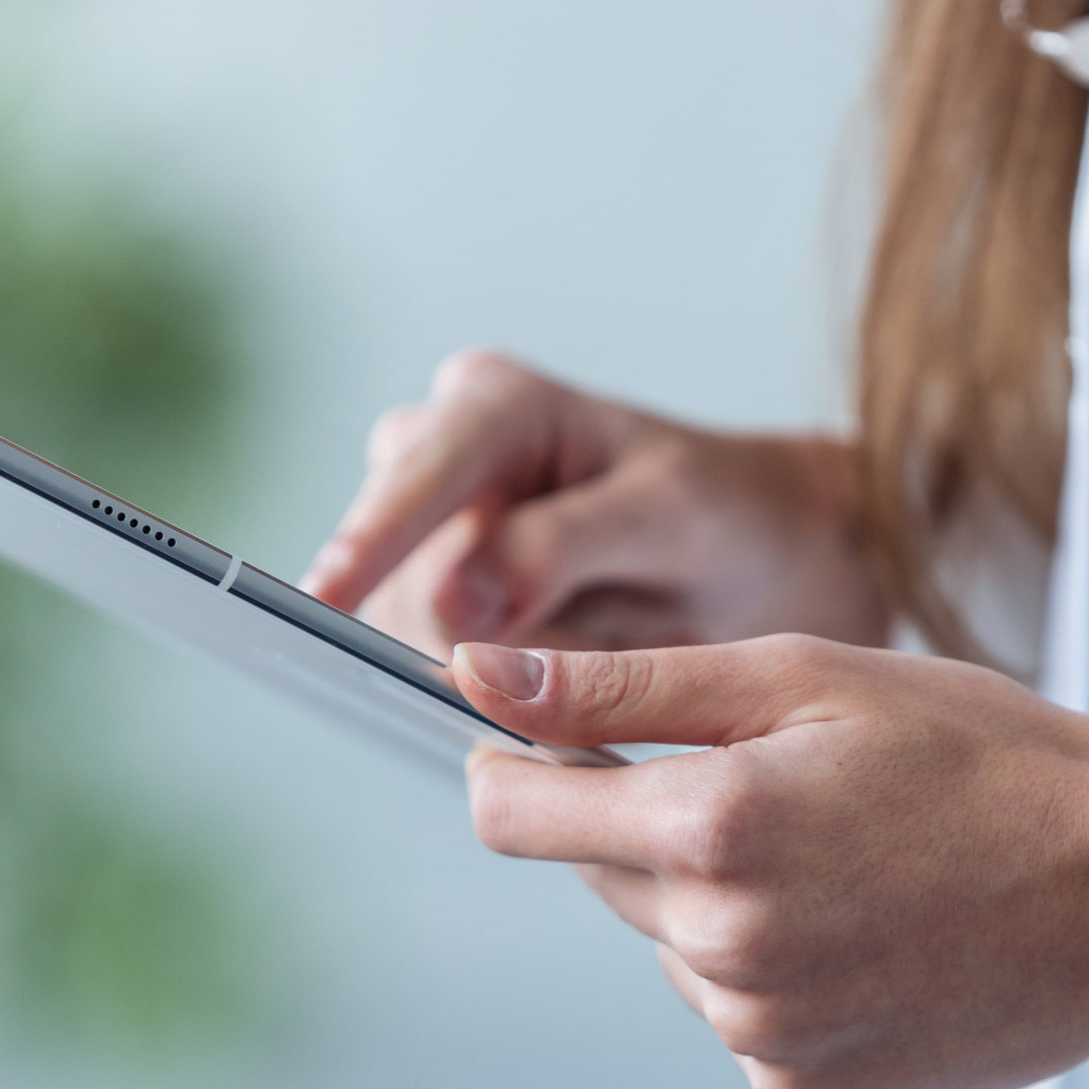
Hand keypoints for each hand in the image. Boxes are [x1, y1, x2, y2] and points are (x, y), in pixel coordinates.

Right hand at [304, 351, 887, 657]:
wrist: (763, 555)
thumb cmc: (725, 516)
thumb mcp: (667, 518)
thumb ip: (556, 548)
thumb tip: (450, 595)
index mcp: (495, 405)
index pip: (414, 475)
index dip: (369, 540)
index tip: (325, 602)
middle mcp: (440, 452)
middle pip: (399, 567)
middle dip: (469, 628)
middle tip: (584, 637)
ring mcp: (430, 529)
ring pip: (410, 626)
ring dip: (494, 661)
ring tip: (598, 632)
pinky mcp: (438, 599)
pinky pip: (436, 661)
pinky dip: (499, 682)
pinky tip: (566, 657)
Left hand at [451, 634, 1088, 1088]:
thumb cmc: (989, 760)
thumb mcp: (806, 680)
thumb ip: (623, 686)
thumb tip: (476, 675)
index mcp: (709, 827)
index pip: (512, 814)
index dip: (515, 766)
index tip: (543, 743)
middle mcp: (718, 947)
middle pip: (601, 877)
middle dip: (658, 826)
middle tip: (792, 790)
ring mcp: (759, 1034)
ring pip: (674, 948)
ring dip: (722, 905)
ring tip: (853, 867)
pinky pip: (737, 1020)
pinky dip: (777, 978)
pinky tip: (869, 939)